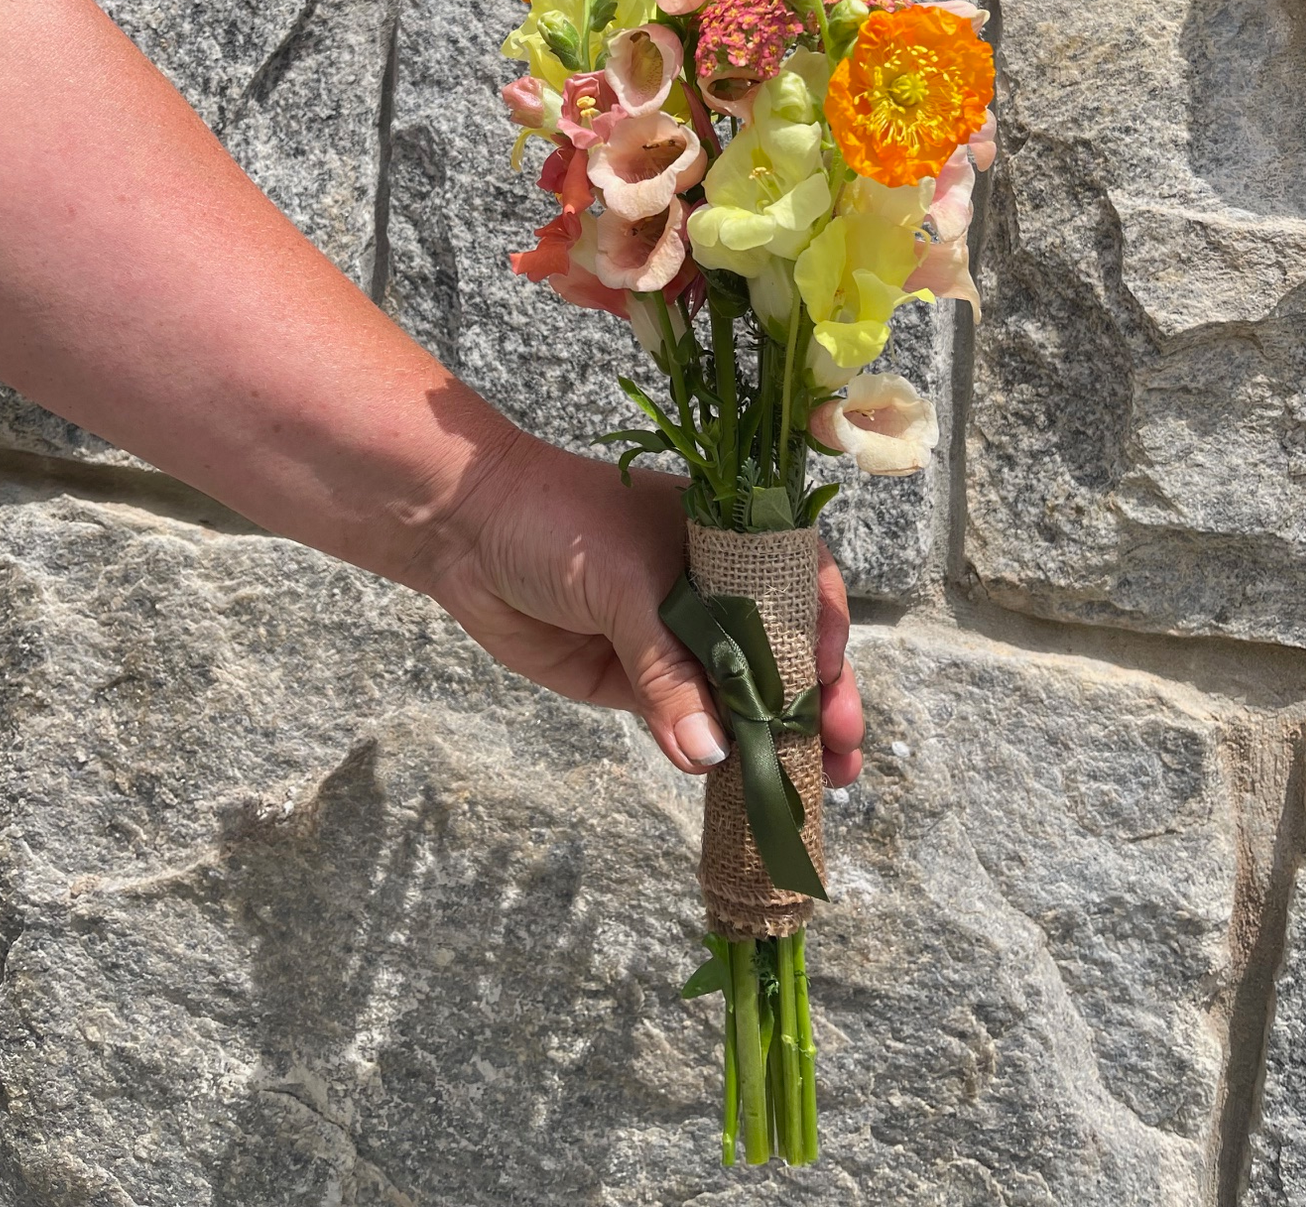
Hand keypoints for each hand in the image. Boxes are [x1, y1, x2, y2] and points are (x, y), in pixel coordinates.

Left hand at [426, 429, 864, 786]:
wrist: (465, 530)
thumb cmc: (556, 521)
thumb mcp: (625, 583)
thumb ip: (669, 671)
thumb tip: (711, 753)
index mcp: (727, 539)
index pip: (799, 584)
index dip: (823, 632)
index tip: (828, 676)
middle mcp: (713, 590)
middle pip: (782, 650)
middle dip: (817, 700)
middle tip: (841, 750)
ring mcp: (676, 640)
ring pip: (740, 696)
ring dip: (778, 739)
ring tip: (818, 783)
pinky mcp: (636, 682)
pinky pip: (687, 723)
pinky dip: (715, 754)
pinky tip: (743, 784)